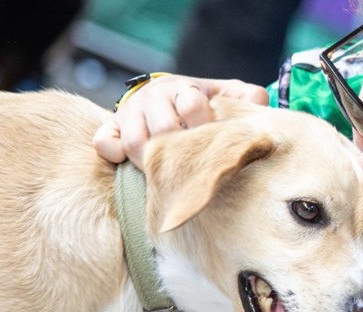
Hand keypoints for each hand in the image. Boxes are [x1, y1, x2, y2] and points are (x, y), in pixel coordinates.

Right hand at [93, 74, 269, 167]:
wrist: (167, 100)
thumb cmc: (204, 105)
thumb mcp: (228, 96)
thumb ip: (247, 100)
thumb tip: (258, 106)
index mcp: (185, 88)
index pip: (192, 105)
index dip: (206, 128)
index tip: (215, 144)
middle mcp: (153, 97)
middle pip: (164, 129)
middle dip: (183, 151)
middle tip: (196, 166)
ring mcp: (130, 113)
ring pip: (136, 142)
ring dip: (155, 162)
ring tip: (172, 173)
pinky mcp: (111, 129)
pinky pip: (104, 143)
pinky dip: (115, 155)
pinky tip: (131, 164)